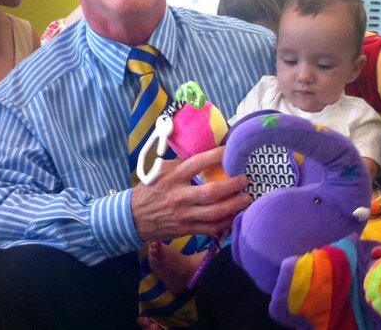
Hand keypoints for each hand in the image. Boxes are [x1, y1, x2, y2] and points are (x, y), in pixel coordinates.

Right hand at [131, 146, 250, 241]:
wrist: (133, 217)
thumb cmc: (149, 190)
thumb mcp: (160, 171)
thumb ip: (181, 163)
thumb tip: (204, 153)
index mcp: (173, 177)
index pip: (198, 163)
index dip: (217, 155)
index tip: (231, 151)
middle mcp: (179, 196)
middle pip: (212, 191)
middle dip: (233, 185)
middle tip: (245, 179)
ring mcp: (184, 215)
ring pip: (215, 213)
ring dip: (234, 205)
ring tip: (246, 198)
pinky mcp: (186, 230)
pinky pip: (211, 228)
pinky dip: (225, 223)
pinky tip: (235, 215)